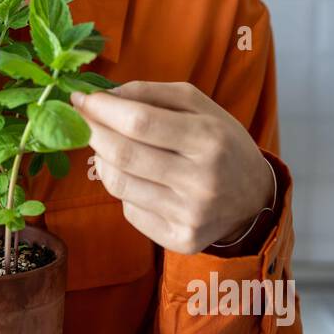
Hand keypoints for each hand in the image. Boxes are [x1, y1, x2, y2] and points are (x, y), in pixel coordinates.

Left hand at [71, 81, 276, 254]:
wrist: (254, 198)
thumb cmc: (219, 142)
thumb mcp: (199, 105)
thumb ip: (152, 93)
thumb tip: (104, 96)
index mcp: (209, 139)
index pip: (140, 122)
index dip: (102, 109)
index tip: (79, 97)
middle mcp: (202, 180)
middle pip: (123, 155)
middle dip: (92, 132)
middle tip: (81, 120)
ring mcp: (191, 215)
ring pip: (119, 185)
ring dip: (103, 161)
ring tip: (108, 148)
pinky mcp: (181, 240)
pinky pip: (130, 211)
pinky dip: (124, 189)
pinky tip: (137, 179)